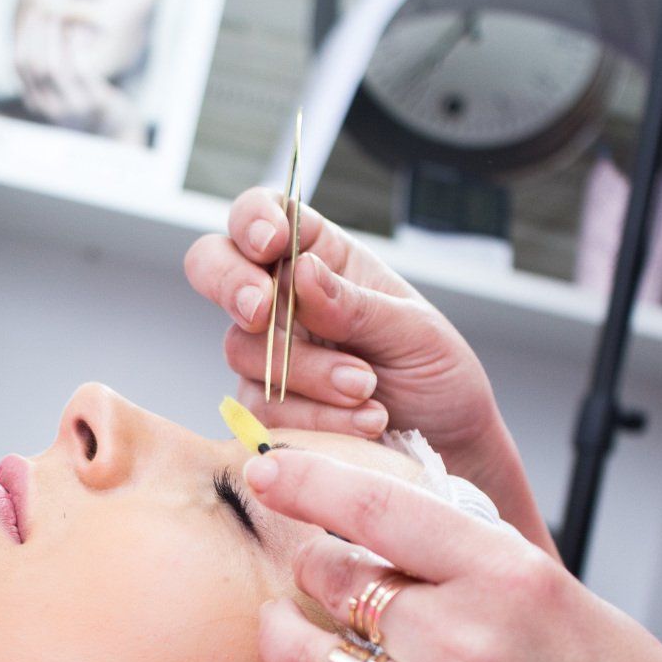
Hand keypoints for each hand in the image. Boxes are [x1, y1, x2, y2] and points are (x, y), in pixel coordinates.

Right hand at [13, 12, 144, 144]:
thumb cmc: (85, 100)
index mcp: (35, 102)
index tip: (33, 14)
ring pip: (54, 68)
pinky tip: (80, 31)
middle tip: (47, 9)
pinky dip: (76, 47)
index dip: (24, 36)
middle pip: (35, 65)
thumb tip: (37, 27)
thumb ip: (46, 68)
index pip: (19, 65)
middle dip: (38, 33)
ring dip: (55, 37)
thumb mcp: (60, 88)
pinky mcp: (94, 104)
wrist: (114, 129)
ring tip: (62, 16)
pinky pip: (81, 70)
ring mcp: (71, 109)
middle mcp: (49, 108)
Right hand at [185, 190, 553, 554]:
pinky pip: (262, 408)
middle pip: (213, 265)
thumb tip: (300, 269)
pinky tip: (365, 423)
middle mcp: (283, 299)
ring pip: (244, 347)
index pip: (264, 214)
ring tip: (367, 389)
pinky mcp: (265, 408)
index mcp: (322, 258)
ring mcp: (267, 354)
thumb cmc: (436, 375)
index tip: (270, 243)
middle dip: (230, 283)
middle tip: (261, 311)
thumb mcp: (413, 331)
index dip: (252, 218)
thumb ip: (355, 304)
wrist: (448, 448)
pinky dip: (314, 418)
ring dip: (306, 372)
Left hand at [241, 449, 661, 661]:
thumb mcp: (553, 589)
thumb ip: (464, 559)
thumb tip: (371, 526)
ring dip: (291, 638)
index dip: (305, 479)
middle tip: (325, 576)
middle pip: (328, 579)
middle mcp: (458, 648)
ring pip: (303, 660)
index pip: (373, 507)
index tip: (267, 467)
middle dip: (316, 568)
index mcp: (504, 579)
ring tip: (301, 634)